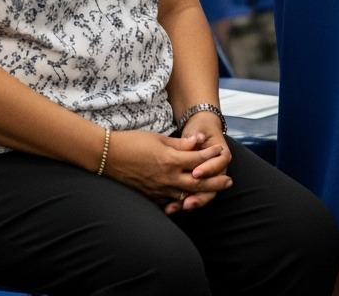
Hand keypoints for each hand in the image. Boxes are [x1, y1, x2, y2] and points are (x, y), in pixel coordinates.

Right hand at [105, 129, 231, 210]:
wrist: (109, 157)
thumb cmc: (133, 142)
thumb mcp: (158, 138)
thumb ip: (180, 143)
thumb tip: (198, 141)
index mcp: (170, 160)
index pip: (197, 159)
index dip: (210, 154)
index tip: (221, 150)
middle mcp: (168, 177)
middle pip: (198, 183)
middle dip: (215, 182)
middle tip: (229, 181)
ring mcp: (159, 189)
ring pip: (187, 195)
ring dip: (203, 194)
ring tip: (215, 193)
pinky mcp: (152, 196)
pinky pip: (172, 201)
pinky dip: (183, 201)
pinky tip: (190, 200)